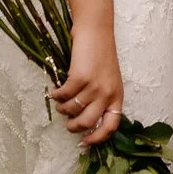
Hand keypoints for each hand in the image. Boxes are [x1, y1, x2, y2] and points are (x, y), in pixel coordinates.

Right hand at [51, 21, 123, 143]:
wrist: (96, 31)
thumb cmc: (101, 54)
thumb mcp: (109, 80)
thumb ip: (102, 98)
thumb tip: (85, 119)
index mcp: (117, 96)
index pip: (111, 126)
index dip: (97, 138)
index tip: (84, 142)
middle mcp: (107, 94)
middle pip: (88, 122)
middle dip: (74, 127)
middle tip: (67, 124)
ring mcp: (94, 86)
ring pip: (73, 109)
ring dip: (63, 108)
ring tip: (60, 102)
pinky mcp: (80, 77)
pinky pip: (64, 95)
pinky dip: (56, 95)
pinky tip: (55, 91)